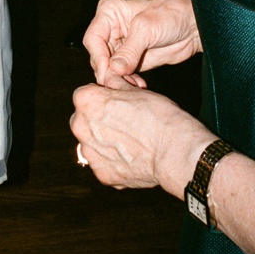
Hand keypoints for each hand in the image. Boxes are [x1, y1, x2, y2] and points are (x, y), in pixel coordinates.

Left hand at [69, 81, 213, 192]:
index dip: (102, 96)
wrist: (173, 151)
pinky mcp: (102, 174)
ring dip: (104, 141)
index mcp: (86, 102)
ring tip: (131, 140)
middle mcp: (81, 128)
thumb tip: (109, 78)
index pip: (84, 94)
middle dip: (98, 119)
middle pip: (83, 120)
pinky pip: (103, 163)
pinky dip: (114, 160)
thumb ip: (115, 83)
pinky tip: (133, 155)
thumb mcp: (136, 90)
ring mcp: (91, 154)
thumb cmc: (157, 116)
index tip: (117, 100)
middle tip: (124, 119)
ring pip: (92, 143)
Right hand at [84, 0, 201, 87]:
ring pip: (107, 68)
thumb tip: (114, 69)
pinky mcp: (129, 59)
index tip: (106, 71)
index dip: (98, 56)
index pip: (93, 38)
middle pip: (97, 56)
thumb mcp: (148, 29)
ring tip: (132, 84)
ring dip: (118, 79)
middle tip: (119, 82)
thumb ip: (129, 50)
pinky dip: (126, 82)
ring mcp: (120, 45)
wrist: (194, 27)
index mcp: (110, 12)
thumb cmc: (173, 15)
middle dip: (108, 71)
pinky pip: (120, 75)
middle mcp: (111, 28)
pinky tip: (138, 85)